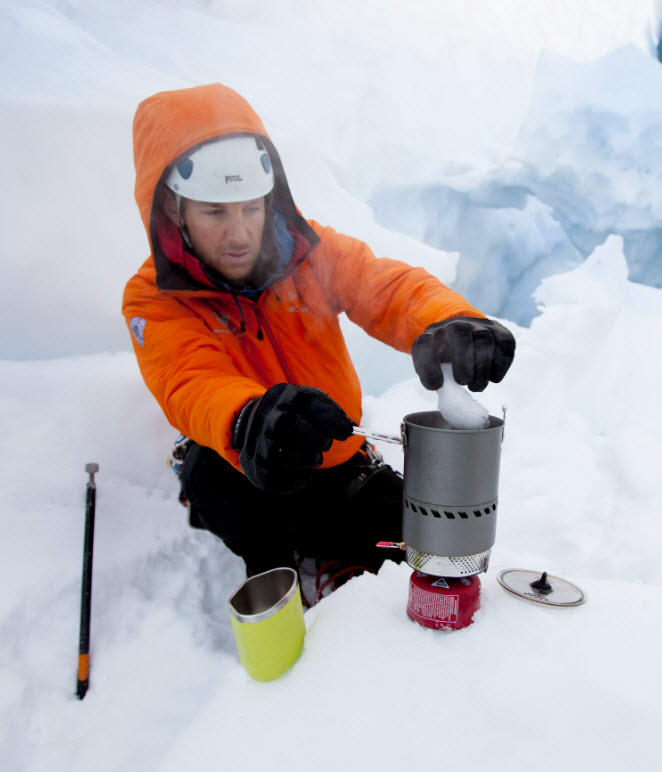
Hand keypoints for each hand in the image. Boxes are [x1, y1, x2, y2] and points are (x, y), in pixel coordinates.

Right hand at [232, 383, 353, 492]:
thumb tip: (351, 428)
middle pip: (295, 426)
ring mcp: (259, 442)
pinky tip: (301, 471)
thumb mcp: (307, 404)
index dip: (333, 419)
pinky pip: (283, 479)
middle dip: (317, 438)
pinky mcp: (258, 468)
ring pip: (289, 456)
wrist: (253, 427)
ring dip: (310, 460)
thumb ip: (329, 413)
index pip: (312, 402)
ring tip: (313, 457)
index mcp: (284, 395)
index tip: (346, 432)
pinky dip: (300, 478)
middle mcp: (267, 416)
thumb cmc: (291, 417)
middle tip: (325, 444)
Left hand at [411, 317, 514, 391]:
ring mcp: (480, 326)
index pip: (424, 345)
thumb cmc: (445, 358)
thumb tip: (441, 387)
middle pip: (459, 333)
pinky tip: (492, 378)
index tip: (437, 386)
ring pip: (484, 340)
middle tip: (463, 382)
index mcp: (431, 335)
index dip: (428, 367)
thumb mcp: (433, 365)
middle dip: (462, 362)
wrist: (466, 337)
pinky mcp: (501, 333)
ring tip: (477, 386)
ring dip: (482, 368)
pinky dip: (499, 366)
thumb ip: (432, 376)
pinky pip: (504, 346)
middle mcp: (455, 325)